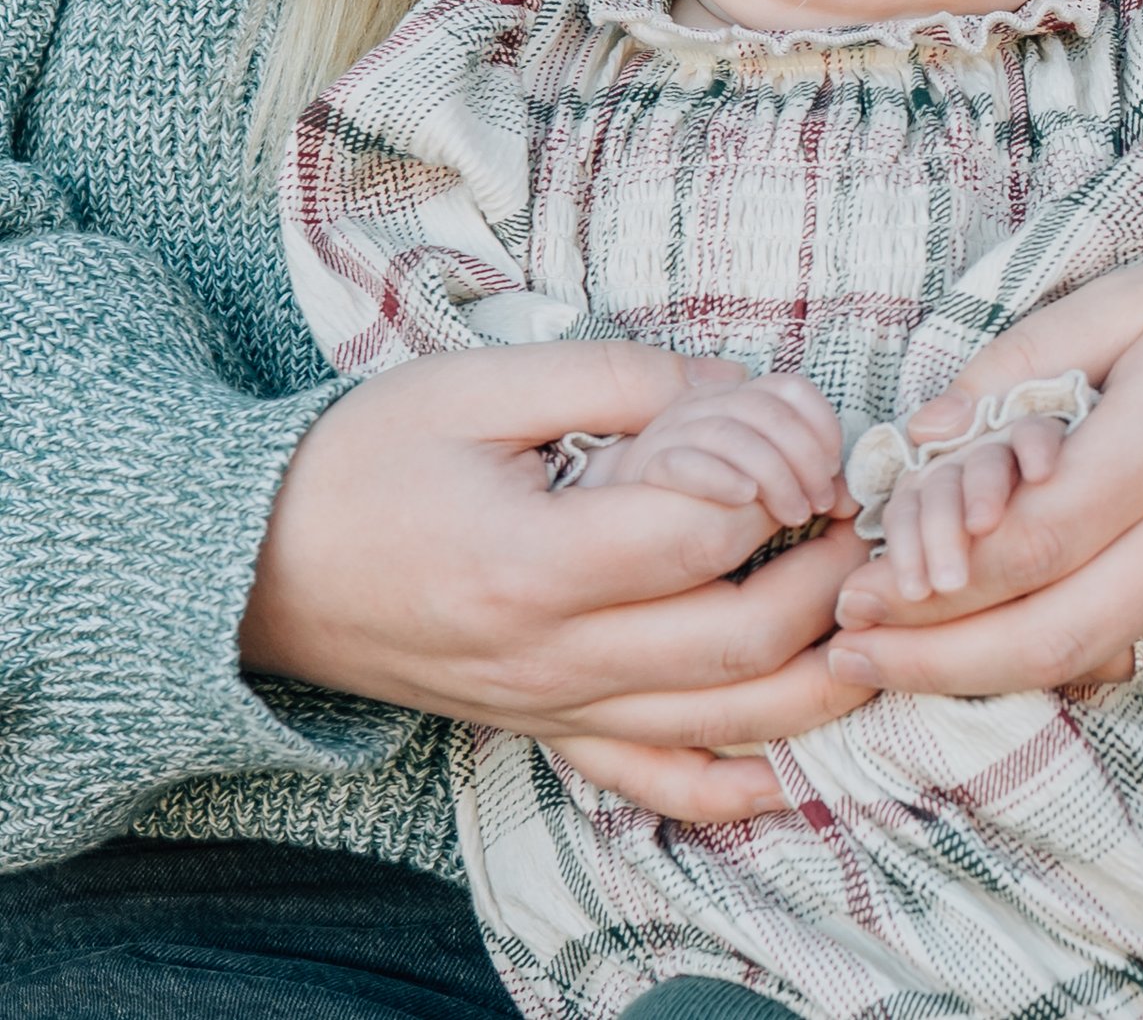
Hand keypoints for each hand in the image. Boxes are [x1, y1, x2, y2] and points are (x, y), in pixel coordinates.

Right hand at [239, 343, 872, 823]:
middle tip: (867, 516)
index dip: (780, 482)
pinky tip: (793, 759)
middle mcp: (551, 659)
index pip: (703, 538)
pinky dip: (734, 780)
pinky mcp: (543, 732)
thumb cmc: (365, 459)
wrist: (254, 566)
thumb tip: (736, 389)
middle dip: (830, 580)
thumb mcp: (481, 385)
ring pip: (720, 726)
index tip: (811, 439)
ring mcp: (550, 709)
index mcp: (533, 564)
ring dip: (817, 679)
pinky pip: (653, 783)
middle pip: (736, 643)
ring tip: (870, 610)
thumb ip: (620, 379)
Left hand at [818, 254, 1142, 704]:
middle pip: (1056, 633)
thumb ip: (1027, 357)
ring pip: (1097, 661)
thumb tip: (922, 431)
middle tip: (848, 659)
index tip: (858, 588)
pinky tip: (1021, 622)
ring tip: (903, 652)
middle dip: (938, 663)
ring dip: (993, 668)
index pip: (1040, 538)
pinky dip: (1076, 647)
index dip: (938, 578)